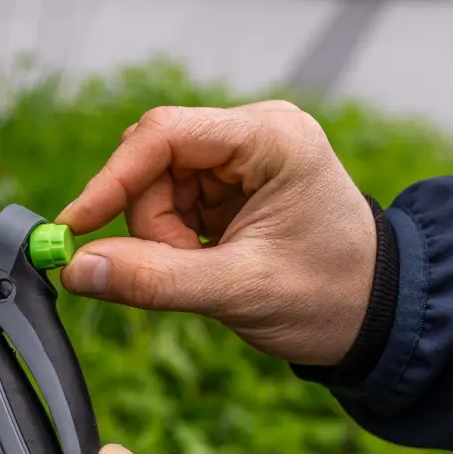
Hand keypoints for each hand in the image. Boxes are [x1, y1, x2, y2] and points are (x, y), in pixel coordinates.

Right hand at [56, 102, 375, 365]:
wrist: (377, 319)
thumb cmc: (330, 297)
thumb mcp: (238, 291)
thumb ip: (153, 279)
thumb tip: (77, 269)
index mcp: (271, 138)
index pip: (164, 135)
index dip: (111, 181)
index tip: (75, 227)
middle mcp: (254, 134)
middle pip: (153, 162)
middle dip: (150, 221)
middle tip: (180, 266)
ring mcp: (241, 159)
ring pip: (154, 186)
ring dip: (161, 236)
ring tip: (208, 269)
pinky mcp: (229, 186)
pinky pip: (169, 204)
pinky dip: (172, 239)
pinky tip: (207, 260)